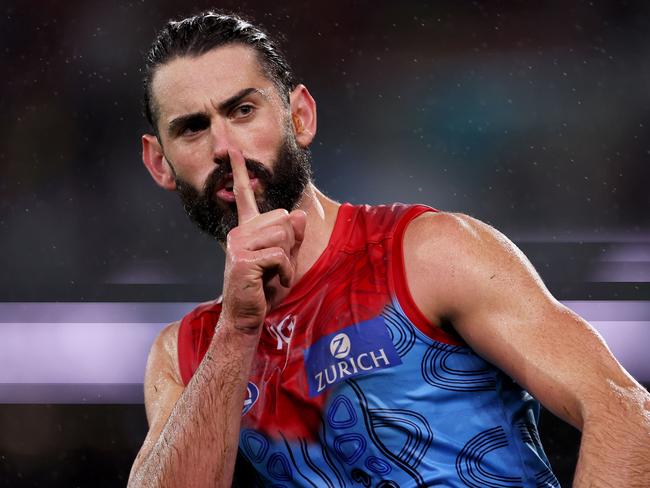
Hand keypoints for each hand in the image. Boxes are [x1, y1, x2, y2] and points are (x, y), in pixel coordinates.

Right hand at [221, 148, 305, 332]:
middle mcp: (239, 232)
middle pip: (282, 219)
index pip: (243, 195)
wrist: (247, 316)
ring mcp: (239, 244)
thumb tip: (299, 214)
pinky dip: (285, 272)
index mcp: (246, 229)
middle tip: (277, 265)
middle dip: (290, 244)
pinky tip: (275, 281)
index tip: (231, 150)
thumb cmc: (263, 289)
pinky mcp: (244, 259)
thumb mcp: (284, 259)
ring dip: (288, 260)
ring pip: (283, 235)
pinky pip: (280, 255)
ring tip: (275, 274)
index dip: (240, 171)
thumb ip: (293, 237)